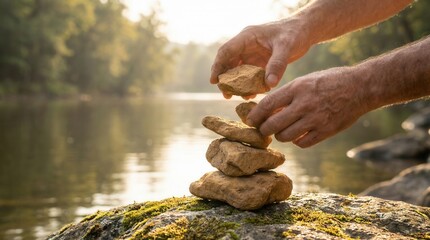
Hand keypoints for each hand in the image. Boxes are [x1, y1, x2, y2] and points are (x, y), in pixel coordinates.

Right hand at [210, 18, 310, 98]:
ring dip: (237, 84)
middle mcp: (246, 46)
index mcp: (247, 37)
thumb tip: (269, 84)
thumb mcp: (287, 46)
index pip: (226, 51)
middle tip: (226, 95)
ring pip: (238, 71)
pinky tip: (253, 94)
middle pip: (229, 63)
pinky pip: (250, 76)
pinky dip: (250, 85)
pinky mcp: (260, 63)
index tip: (214, 81)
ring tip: (239, 97)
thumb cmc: (295, 32)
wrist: (306, 31)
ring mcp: (252, 55)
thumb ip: (277, 64)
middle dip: (226, 79)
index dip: (218, 66)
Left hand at [247, 67, 367, 147]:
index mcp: (297, 87)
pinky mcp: (326, 131)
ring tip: (280, 132)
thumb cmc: (330, 81)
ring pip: (286, 136)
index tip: (250, 120)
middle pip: (273, 124)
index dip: (255, 115)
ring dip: (280, 136)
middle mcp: (304, 104)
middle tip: (262, 130)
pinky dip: (296, 141)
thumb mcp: (306, 80)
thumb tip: (268, 109)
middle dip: (263, 130)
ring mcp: (316, 119)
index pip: (267, 104)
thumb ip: (288, 94)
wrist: (361, 87)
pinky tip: (297, 136)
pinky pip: (302, 143)